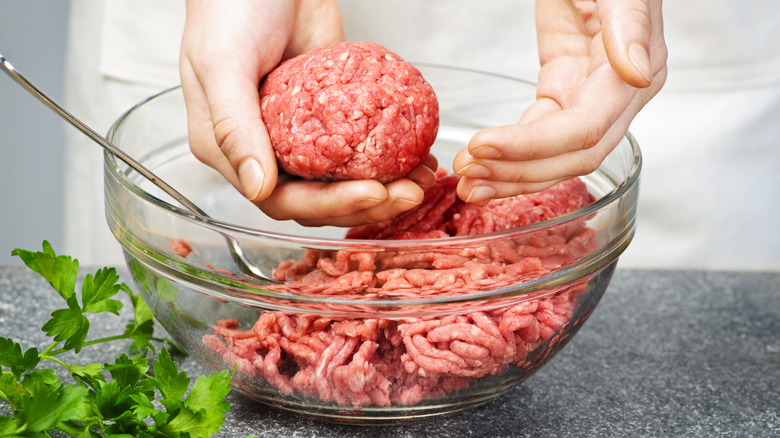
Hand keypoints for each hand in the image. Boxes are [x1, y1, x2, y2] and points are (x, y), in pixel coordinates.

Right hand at [180, 0, 432, 226]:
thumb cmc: (229, 8)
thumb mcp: (222, 63)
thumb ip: (234, 126)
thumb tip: (257, 187)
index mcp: (231, 150)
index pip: (281, 199)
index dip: (328, 205)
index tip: (371, 194)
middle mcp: (266, 150)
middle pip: (319, 198)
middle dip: (367, 201)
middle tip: (409, 191)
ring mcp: (302, 134)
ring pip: (344, 178)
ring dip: (386, 186)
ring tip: (422, 178)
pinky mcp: (332, 114)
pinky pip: (361, 144)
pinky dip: (390, 155)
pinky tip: (418, 155)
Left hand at [453, 0, 667, 203]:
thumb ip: (629, 24)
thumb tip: (637, 72)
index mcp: (635, 76)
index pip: (585, 130)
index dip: (534, 146)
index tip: (485, 146)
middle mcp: (617, 98)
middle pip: (570, 157)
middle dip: (517, 171)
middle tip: (468, 177)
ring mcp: (588, 98)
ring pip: (553, 156)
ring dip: (508, 174)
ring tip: (467, 184)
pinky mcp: (561, 90)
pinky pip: (537, 133)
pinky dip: (509, 153)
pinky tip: (481, 164)